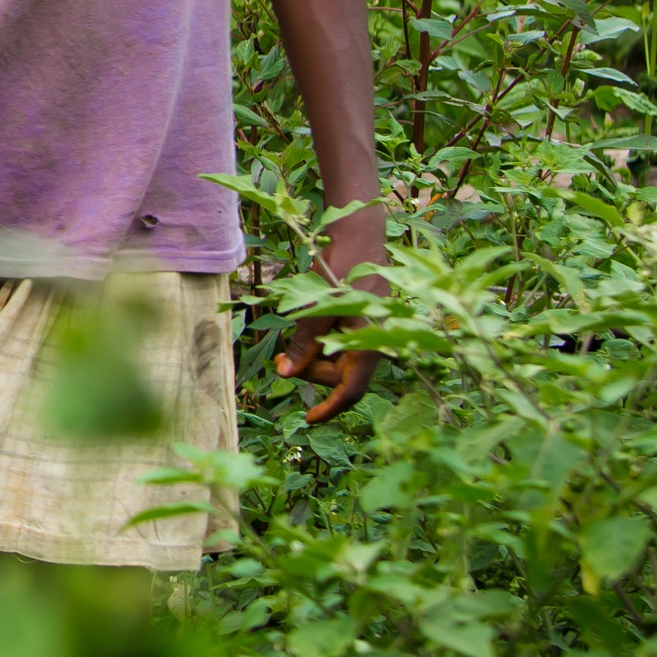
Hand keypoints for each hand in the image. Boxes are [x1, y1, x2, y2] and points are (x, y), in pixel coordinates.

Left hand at [278, 218, 388, 422]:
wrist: (360, 236)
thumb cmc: (340, 271)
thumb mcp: (316, 309)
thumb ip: (303, 344)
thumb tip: (286, 375)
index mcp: (369, 346)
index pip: (350, 391)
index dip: (329, 408)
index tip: (308, 419)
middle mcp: (373, 344)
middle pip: (340, 377)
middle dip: (311, 373)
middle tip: (282, 359)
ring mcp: (369, 333)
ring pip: (339, 360)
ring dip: (315, 356)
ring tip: (295, 336)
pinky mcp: (363, 322)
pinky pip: (341, 343)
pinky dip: (322, 342)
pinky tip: (309, 325)